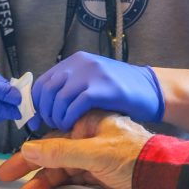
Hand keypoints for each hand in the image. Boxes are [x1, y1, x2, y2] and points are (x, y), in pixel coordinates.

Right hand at [0, 111, 151, 188]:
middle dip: (31, 164)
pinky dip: (57, 186)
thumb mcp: (94, 153)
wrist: (165, 181)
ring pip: (62, 167)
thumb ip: (60, 152)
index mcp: (91, 122)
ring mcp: (96, 157)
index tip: (13, 159)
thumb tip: (30, 148)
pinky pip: (73, 179)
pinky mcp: (102, 176)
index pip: (53, 133)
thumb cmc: (137, 157)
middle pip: (54, 150)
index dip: (32, 147)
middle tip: (7, 175)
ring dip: (43, 179)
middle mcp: (92, 137)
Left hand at [30, 51, 164, 132]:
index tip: (35, 121)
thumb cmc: (121, 92)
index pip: (43, 81)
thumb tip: (44, 106)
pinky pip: (75, 105)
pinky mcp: (102, 88)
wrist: (152, 89)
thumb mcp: (91, 81)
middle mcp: (80, 64)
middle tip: (51, 127)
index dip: (36, 104)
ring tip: (64, 127)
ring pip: (58, 99)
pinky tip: (73, 126)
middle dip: (45, 112)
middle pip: (47, 90)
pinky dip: (69, 118)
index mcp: (75, 61)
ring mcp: (91, 74)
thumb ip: (70, 88)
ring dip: (56, 118)